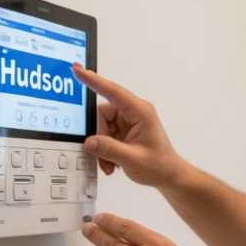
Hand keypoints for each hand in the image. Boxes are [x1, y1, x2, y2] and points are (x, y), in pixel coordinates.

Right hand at [72, 63, 184, 188]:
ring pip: (100, 126)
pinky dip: (104, 149)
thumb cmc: (159, 165)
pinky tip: (112, 162)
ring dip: (101, 146)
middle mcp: (134, 112)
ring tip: (110, 162)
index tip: (78, 70)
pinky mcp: (122, 130)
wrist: (167, 174)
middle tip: (102, 154)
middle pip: (101, 114)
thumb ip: (110, 150)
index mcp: (141, 112)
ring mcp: (127, 121)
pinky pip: (104, 135)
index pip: (114, 92)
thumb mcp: (133, 160)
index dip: (94, 80)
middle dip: (98, 136)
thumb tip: (89, 142)